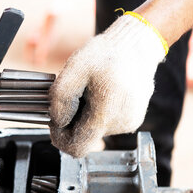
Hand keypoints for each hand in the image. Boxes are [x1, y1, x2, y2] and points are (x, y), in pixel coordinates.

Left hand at [49, 14, 166, 156]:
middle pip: (85, 139)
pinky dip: (97, 113)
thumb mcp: (74, 70)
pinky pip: (106, 124)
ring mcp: (129, 123)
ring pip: (95, 131)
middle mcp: (121, 124)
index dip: (60, 137)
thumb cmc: (107, 54)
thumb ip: (60, 98)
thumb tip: (58, 122)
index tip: (55, 120)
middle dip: (72, 122)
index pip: (76, 147)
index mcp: (106, 114)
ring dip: (85, 116)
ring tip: (89, 91)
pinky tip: (100, 94)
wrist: (137, 45)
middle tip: (72, 98)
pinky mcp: (132, 120)